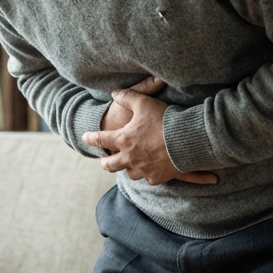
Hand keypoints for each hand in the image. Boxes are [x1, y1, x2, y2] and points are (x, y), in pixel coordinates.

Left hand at [84, 86, 217, 185]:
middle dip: (105, 163)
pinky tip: (150, 170)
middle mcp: (130, 158)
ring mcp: (143, 170)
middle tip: (103, 161)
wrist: (187, 141)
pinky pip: (148, 179)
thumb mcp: (144, 103)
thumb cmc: (164, 120)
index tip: (85, 138)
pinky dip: (147, 174)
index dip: (91, 138)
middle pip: (110, 165)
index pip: (101, 139)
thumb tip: (114, 93)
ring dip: (127, 168)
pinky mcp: (157, 178)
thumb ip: (127, 97)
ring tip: (129, 164)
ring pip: (129, 174)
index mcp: (123, 140)